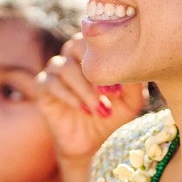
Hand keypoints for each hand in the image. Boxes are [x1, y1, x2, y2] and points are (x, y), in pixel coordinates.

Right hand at [35, 35, 145, 161]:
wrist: (90, 143)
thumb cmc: (112, 117)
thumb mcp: (131, 102)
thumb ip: (135, 83)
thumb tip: (138, 62)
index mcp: (93, 53)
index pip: (96, 38)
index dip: (108, 59)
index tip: (120, 89)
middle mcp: (72, 56)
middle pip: (76, 45)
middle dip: (94, 71)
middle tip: (108, 94)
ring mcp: (56, 70)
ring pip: (65, 67)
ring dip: (85, 89)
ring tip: (98, 109)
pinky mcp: (43, 88)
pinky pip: (50, 83)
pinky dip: (69, 96)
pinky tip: (83, 110)